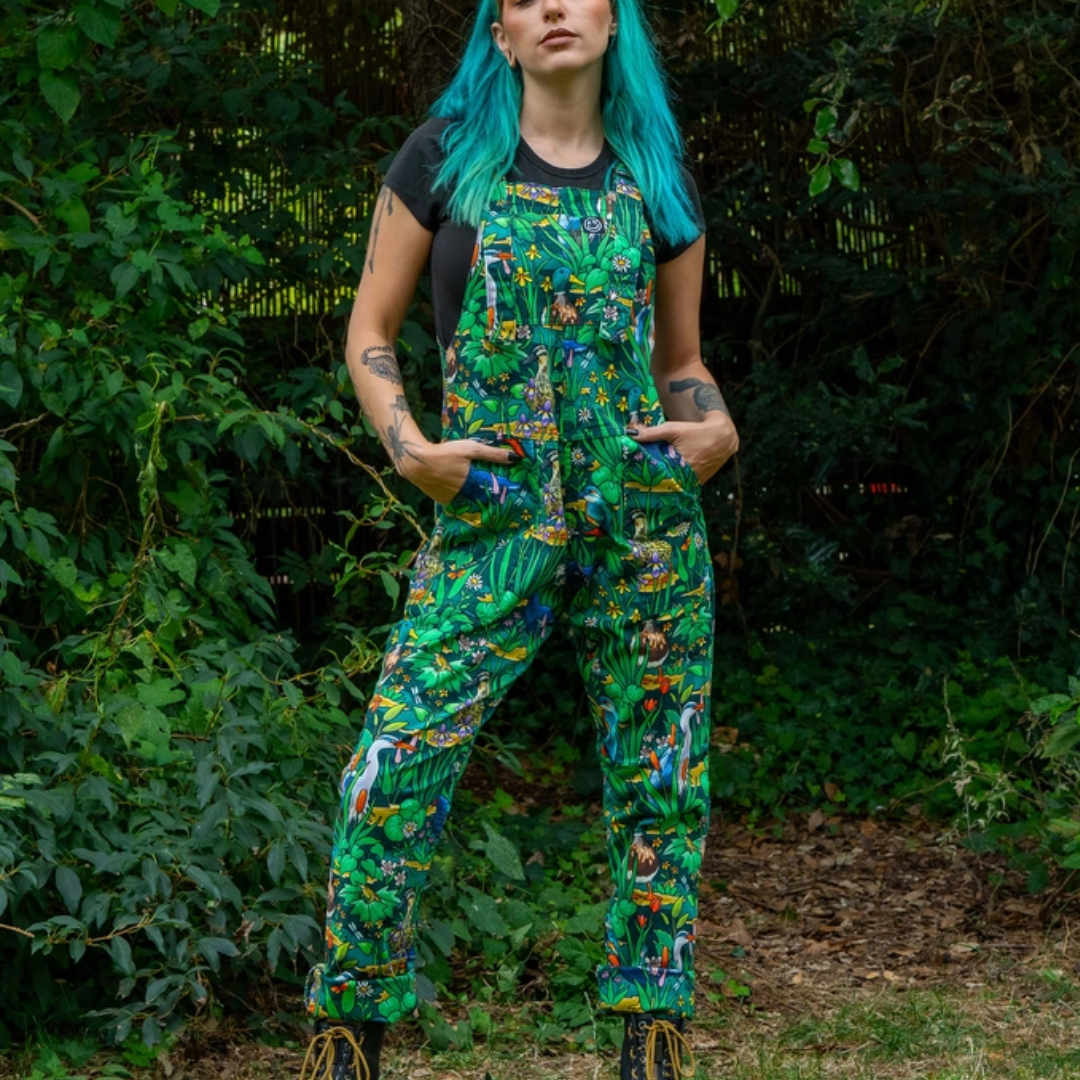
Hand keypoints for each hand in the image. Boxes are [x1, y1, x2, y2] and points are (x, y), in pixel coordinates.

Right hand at [400, 438, 519, 504]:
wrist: (415, 461)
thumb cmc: (444, 452)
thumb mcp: (470, 449)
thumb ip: (492, 454)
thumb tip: (515, 457)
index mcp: (470, 485)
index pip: (490, 493)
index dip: (498, 492)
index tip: (509, 493)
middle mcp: (461, 496)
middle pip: (477, 496)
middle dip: (484, 492)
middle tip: (492, 488)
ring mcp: (449, 500)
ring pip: (464, 498)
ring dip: (469, 493)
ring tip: (471, 485)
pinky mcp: (439, 499)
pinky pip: (453, 498)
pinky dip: (456, 493)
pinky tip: (455, 485)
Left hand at [629, 415, 738, 483]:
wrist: (722, 437)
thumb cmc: (696, 432)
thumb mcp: (672, 430)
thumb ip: (651, 433)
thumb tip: (630, 434)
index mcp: (678, 465)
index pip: (655, 477)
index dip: (642, 477)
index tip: (631, 478)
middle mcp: (686, 478)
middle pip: (663, 484)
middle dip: (650, 482)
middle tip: (634, 482)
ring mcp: (693, 483)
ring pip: (672, 486)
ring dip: (661, 484)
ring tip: (646, 482)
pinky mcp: (698, 484)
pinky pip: (681, 486)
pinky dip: (673, 483)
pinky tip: (662, 480)